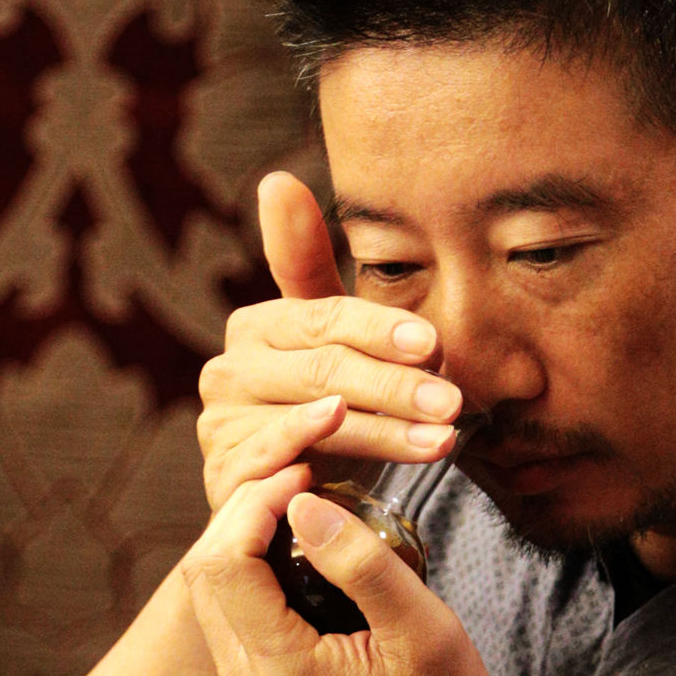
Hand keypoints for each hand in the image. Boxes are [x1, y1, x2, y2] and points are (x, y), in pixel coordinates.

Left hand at [179, 462, 506, 675]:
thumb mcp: (422, 631)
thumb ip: (361, 564)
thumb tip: (303, 504)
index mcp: (278, 671)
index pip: (226, 562)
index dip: (258, 502)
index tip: (309, 471)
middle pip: (206, 571)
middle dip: (245, 510)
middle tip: (302, 474)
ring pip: (212, 590)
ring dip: (245, 536)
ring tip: (303, 501)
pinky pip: (233, 613)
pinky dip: (254, 568)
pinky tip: (301, 545)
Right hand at [197, 172, 462, 510]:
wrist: (309, 496)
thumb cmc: (334, 407)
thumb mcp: (339, 338)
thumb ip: (313, 266)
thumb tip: (277, 179)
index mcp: (257, 327)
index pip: (326, 319)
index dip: (382, 330)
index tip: (435, 343)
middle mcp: (227, 372)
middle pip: (324, 371)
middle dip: (396, 386)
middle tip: (454, 401)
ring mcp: (221, 429)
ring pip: (314, 422)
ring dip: (384, 433)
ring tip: (442, 439)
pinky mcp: (224, 482)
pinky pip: (275, 468)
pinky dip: (315, 465)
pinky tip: (362, 477)